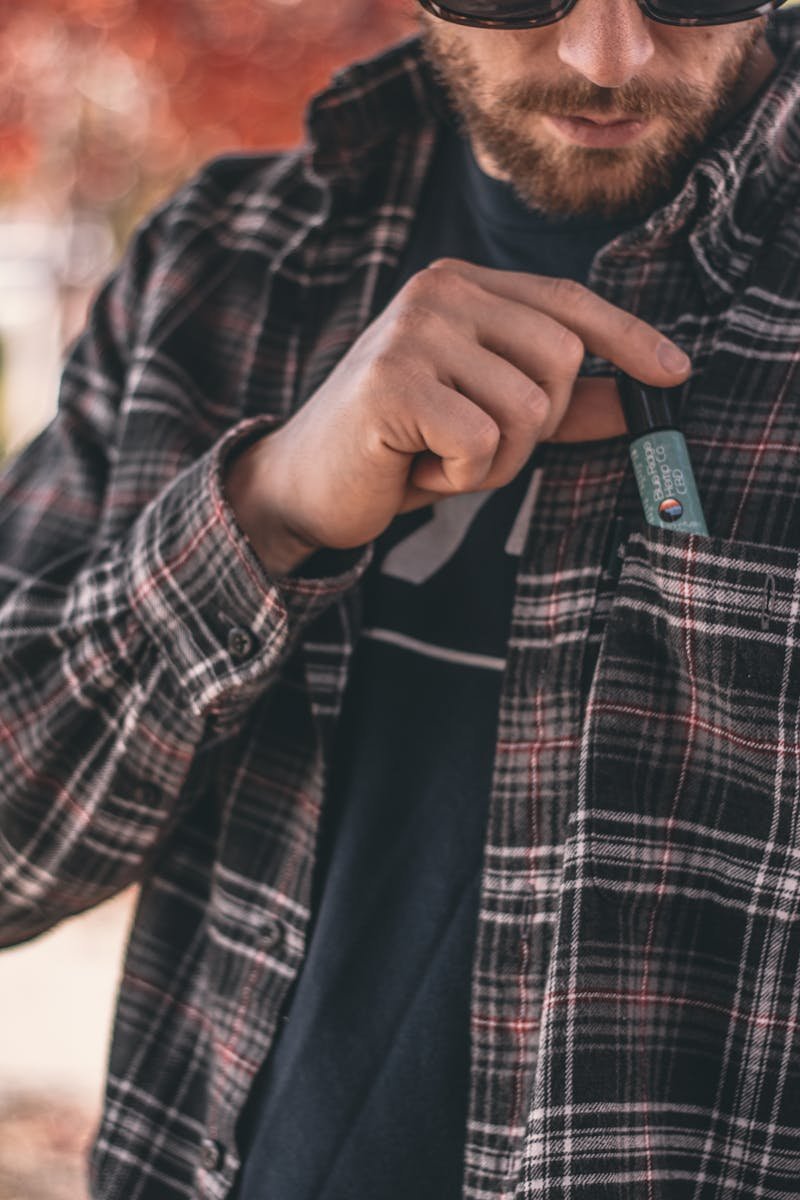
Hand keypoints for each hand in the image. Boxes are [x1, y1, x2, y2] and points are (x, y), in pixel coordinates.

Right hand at [225, 259, 690, 572]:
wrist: (306, 483)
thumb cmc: (403, 447)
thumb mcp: (492, 418)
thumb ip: (563, 402)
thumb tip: (644, 397)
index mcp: (463, 285)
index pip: (568, 302)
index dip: (630, 340)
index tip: (677, 374)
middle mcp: (439, 291)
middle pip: (563, 359)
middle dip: (536, 428)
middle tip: (472, 445)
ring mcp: (413, 331)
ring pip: (530, 409)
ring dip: (496, 460)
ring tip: (438, 456)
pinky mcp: (393, 382)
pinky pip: (484, 442)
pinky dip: (462, 476)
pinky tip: (415, 467)